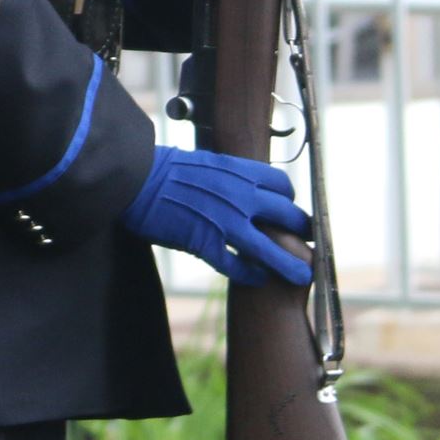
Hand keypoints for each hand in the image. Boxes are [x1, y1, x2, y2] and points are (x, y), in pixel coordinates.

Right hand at [119, 145, 311, 287]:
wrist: (135, 178)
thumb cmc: (165, 168)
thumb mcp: (208, 162)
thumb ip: (232, 176)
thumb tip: (244, 187)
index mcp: (239, 172)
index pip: (283, 186)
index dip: (289, 200)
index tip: (287, 210)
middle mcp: (240, 197)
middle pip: (288, 217)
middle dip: (301, 231)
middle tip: (304, 241)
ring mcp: (225, 223)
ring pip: (272, 250)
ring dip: (290, 265)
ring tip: (300, 274)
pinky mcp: (206, 244)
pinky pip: (238, 267)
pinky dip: (250, 275)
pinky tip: (255, 277)